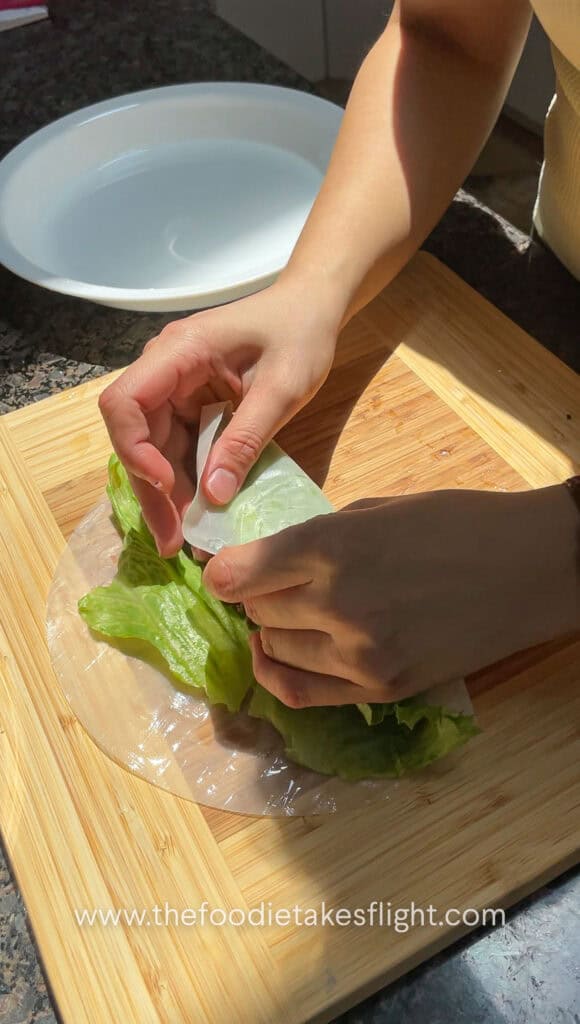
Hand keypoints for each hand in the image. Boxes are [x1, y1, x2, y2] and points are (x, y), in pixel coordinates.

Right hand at [98, 279, 338, 555]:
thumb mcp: (282, 389)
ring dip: (166, 493)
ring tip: (184, 538)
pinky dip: (186, 481)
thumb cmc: (301, 334)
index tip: (166, 485)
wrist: (312, 309)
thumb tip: (215, 495)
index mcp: (179, 352)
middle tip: (172, 540)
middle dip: (151, 489)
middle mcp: (165, 370)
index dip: (135, 449)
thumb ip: (246, 438)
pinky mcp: (191, 405)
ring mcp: (176, 388)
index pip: (125, 403)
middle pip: (135, 435)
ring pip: (154, 448)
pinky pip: (179, 447)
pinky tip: (198, 514)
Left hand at [203, 486, 579, 705]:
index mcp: (333, 545)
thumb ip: (316, 538)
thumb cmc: (455, 522)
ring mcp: (359, 654)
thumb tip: (266, 561)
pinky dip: (279, 674)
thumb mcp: (377, 509)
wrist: (528, 570)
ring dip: (271, 631)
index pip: (237, 574)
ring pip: (273, 651)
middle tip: (272, 585)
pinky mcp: (381, 688)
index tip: (225, 569)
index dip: (222, 571)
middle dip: (254, 597)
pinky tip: (279, 655)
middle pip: (254, 612)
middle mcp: (337, 603)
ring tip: (290, 615)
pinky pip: (300, 693)